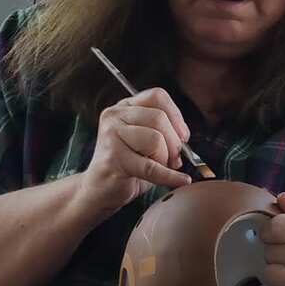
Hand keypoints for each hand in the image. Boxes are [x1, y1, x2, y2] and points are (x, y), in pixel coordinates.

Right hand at [79, 87, 192, 215]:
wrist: (100, 189)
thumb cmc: (127, 164)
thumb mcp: (145, 138)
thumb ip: (163, 130)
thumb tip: (184, 138)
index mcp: (124, 106)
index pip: (157, 96)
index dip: (176, 116)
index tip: (182, 136)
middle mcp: (114, 116)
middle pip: (159, 118)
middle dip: (174, 143)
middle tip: (173, 159)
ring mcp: (111, 136)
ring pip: (155, 139)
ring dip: (165, 159)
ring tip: (160, 168)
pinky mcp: (113, 159)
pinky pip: (150, 167)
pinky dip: (170, 176)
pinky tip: (181, 180)